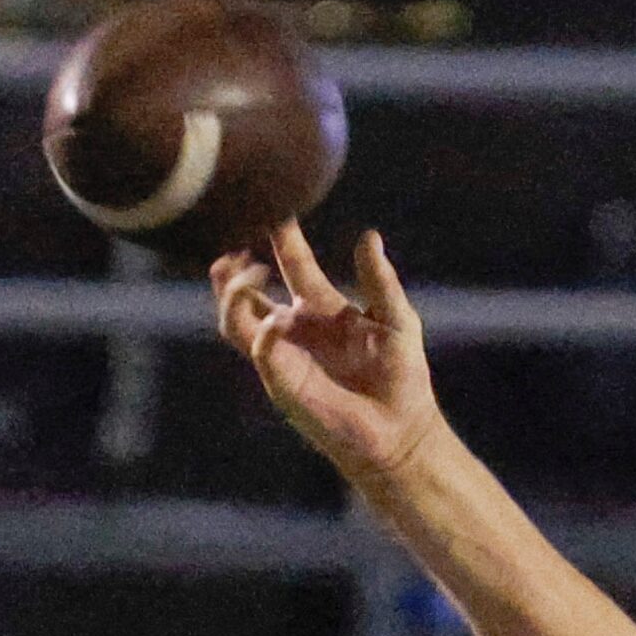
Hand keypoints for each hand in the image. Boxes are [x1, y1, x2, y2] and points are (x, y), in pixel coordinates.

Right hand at [212, 222, 446, 483]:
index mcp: (321, 308)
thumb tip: (368, 235)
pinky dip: (263, 334)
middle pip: (246, 290)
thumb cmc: (401, 378)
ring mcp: (285, 357)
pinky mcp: (285, 384)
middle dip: (235, 264)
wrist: (402, 431)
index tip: (274, 204)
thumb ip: (380, 280)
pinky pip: (261, 353)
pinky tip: (276, 321)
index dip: (281, 235)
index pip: (292, 262)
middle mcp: (295, 329)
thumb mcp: (397, 319)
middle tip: (240, 241)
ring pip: (235, 319)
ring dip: (233, 292)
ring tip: (248, 269)